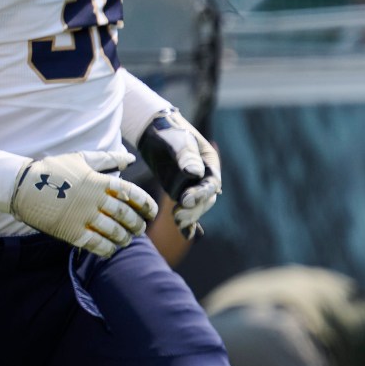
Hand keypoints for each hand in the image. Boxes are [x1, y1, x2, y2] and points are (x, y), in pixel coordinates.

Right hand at [7, 149, 156, 256]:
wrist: (20, 185)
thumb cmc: (52, 170)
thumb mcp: (80, 159)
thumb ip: (108, 159)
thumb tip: (130, 158)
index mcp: (99, 181)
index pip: (133, 194)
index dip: (147, 204)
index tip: (151, 212)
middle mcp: (94, 199)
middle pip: (126, 215)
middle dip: (137, 224)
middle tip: (140, 229)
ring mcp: (83, 217)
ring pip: (114, 232)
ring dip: (124, 238)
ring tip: (126, 240)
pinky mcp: (70, 232)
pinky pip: (96, 245)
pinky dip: (107, 249)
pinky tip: (110, 250)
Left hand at [136, 110, 222, 231]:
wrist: (153, 131)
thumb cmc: (169, 132)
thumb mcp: (179, 142)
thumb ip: (187, 157)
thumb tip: (195, 173)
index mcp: (210, 165)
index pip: (210, 184)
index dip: (200, 195)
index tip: (186, 201)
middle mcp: (204, 178)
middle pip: (205, 200)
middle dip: (193, 210)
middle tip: (177, 216)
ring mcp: (192, 187)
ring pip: (195, 207)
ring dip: (188, 216)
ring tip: (176, 221)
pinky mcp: (179, 192)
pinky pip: (187, 210)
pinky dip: (188, 223)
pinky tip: (186, 234)